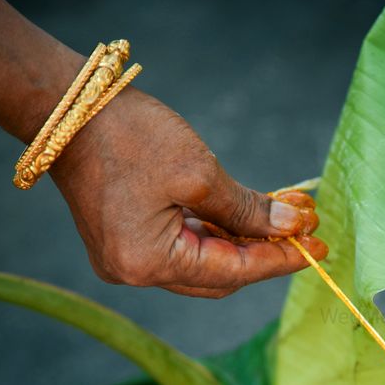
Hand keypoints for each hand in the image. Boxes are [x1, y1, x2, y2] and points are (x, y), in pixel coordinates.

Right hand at [49, 88, 326, 297]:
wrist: (65, 108)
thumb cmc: (127, 136)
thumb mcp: (199, 173)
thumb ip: (247, 210)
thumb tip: (288, 228)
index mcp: (149, 263)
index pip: (234, 273)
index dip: (280, 260)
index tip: (318, 249)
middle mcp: (133, 272)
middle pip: (219, 276)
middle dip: (265, 251)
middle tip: (304, 227)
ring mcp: (124, 259)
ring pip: (202, 262)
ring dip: (242, 240)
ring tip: (283, 215)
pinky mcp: (122, 241)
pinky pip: (181, 248)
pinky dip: (214, 233)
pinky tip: (244, 216)